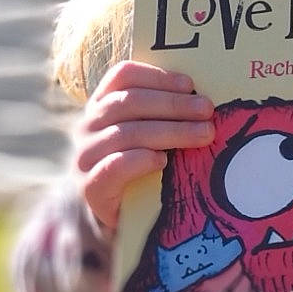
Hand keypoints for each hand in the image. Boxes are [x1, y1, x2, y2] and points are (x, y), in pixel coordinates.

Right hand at [73, 61, 214, 232]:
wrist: (113, 215)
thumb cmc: (138, 167)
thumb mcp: (146, 134)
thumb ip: (162, 115)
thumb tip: (202, 100)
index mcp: (101, 104)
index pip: (122, 76)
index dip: (157, 76)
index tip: (189, 84)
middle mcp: (88, 125)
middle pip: (128, 102)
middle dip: (172, 104)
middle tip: (206, 110)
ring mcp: (85, 156)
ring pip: (126, 133)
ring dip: (169, 131)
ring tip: (202, 135)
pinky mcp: (89, 186)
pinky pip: (113, 166)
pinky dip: (140, 160)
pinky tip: (163, 160)